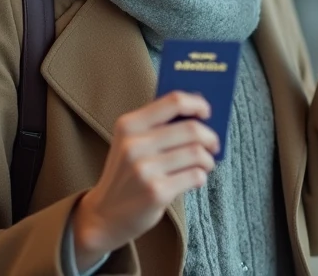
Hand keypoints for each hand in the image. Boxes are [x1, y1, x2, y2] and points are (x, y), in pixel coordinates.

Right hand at [72, 92, 218, 266]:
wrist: (104, 215)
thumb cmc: (127, 174)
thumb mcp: (130, 143)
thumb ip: (159, 126)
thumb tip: (201, 116)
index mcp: (128, 125)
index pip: (173, 102)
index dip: (197, 104)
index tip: (207, 112)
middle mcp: (134, 145)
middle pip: (191, 129)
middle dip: (210, 137)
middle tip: (214, 145)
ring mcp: (144, 169)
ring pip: (197, 153)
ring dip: (208, 159)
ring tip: (205, 164)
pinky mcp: (156, 192)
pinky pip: (195, 176)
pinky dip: (201, 177)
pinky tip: (195, 180)